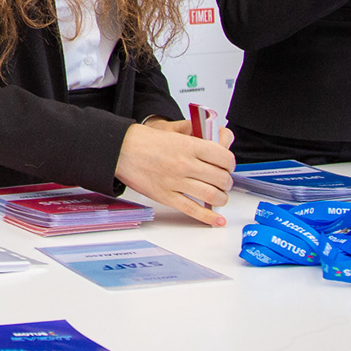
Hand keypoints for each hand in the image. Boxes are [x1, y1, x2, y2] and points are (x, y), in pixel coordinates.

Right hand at [114, 122, 235, 226]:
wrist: (120, 150)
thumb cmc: (145, 141)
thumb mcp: (174, 131)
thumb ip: (198, 135)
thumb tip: (220, 141)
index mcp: (188, 146)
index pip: (224, 157)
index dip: (230, 163)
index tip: (228, 166)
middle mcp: (185, 164)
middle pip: (221, 178)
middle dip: (226, 182)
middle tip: (223, 181)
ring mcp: (176, 182)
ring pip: (212, 196)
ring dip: (221, 198)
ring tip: (219, 196)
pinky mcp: (166, 197)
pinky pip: (193, 210)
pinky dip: (209, 217)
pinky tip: (217, 219)